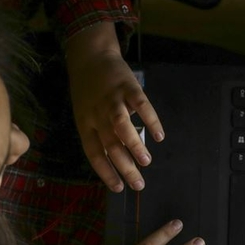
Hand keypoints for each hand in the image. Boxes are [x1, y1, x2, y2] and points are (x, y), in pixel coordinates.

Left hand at [65, 22, 162, 191]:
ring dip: (134, 145)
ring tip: (146, 162)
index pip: (94, 153)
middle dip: (125, 167)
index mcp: (85, 123)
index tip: (119, 188)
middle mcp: (97, 114)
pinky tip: (159, 135)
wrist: (90, 56)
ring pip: (121, 126)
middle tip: (138, 184)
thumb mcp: (86, 114)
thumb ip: (100, 135)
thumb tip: (117, 161)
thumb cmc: (89, 91)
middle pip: (110, 144)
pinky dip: (150, 120)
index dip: (106, 172)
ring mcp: (112, 99)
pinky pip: (141, 105)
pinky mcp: (127, 86)